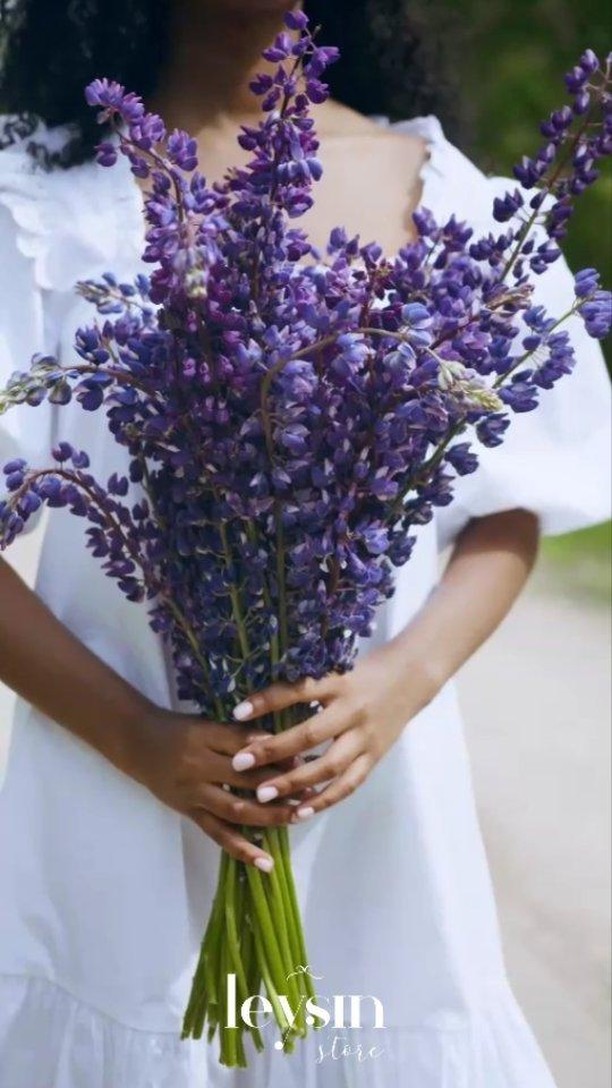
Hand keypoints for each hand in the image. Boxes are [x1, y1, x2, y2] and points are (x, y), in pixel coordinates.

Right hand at [128, 706, 307, 870]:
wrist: (136, 742)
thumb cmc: (178, 728)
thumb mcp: (207, 723)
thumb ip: (239, 734)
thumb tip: (280, 743)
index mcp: (206, 736)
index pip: (246, 745)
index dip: (275, 753)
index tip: (303, 759)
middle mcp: (199, 765)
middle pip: (246, 779)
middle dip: (281, 785)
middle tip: (311, 791)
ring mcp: (194, 793)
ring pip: (236, 809)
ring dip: (270, 816)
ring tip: (298, 817)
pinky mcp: (189, 812)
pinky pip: (217, 833)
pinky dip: (242, 849)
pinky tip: (265, 862)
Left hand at [229, 640, 440, 819]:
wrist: (412, 678)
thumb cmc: (364, 670)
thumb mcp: (336, 669)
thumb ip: (306, 686)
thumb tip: (260, 701)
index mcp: (339, 683)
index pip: (298, 691)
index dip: (267, 701)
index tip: (236, 712)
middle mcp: (352, 710)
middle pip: (310, 734)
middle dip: (273, 750)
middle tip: (239, 763)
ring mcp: (366, 737)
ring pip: (328, 766)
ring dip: (294, 782)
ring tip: (262, 795)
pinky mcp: (375, 756)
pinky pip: (349, 783)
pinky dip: (324, 799)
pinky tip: (299, 811)